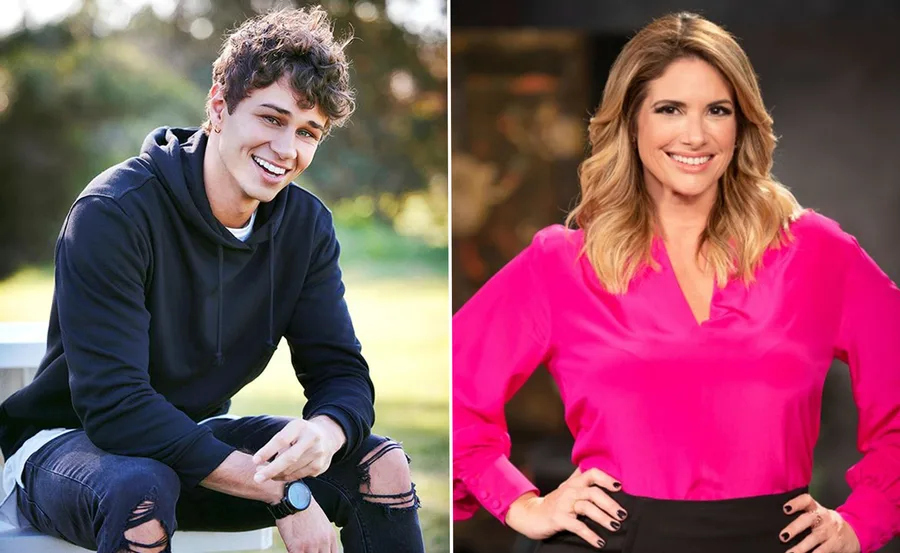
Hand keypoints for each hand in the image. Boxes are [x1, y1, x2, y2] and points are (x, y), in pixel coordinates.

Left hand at [253, 417, 345, 482]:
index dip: (267, 451)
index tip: (255, 460)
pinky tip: (281, 473)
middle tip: (257, 478)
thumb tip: (261, 464)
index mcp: (300, 426)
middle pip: (288, 458)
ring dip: (276, 474)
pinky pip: (298, 476)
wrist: (328, 435)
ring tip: (266, 473)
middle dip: (271, 470)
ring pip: (292, 470)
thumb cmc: (301, 433)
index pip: (282, 439)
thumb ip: (279, 443)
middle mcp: (312, 439)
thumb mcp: (291, 429)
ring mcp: (318, 454)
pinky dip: (286, 476)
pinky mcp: (320, 466)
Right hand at [275, 498, 337, 552]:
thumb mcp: (322, 521)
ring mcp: (310, 546)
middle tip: (310, 550)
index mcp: (330, 536)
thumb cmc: (305, 507)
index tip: (321, 552)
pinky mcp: (296, 548)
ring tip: (302, 549)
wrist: (294, 499)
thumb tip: (322, 545)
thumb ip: (323, 535)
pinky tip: (294, 550)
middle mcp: (323, 542)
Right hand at [505, 468, 625, 548]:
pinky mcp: (559, 519)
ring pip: (587, 507)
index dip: (606, 478)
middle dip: (610, 503)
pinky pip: (578, 526)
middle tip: (622, 514)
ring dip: (603, 517)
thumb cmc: (553, 502)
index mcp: (574, 483)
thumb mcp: (566, 487)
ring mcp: (563, 504)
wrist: (531, 515)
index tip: (620, 486)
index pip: (592, 473)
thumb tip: (596, 470)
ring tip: (615, 526)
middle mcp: (569, 491)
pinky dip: (590, 535)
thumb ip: (580, 478)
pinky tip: (600, 542)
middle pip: (593, 492)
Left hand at [780, 493, 860, 552]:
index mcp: (816, 508)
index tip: (785, 508)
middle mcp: (823, 517)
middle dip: (795, 528)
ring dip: (801, 547)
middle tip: (782, 536)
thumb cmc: (826, 523)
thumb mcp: (818, 515)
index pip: (806, 500)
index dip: (796, 503)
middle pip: (808, 519)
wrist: (854, 533)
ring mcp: (830, 531)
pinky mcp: (836, 544)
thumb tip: (778, 521)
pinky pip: (823, 550)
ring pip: (814, 538)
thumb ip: (803, 515)